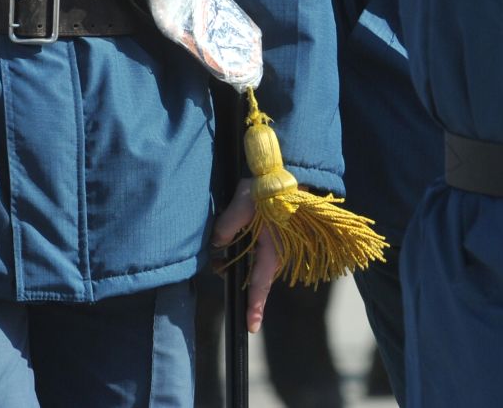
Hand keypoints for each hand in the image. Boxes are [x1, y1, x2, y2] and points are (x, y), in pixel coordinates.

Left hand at [209, 179, 280, 332]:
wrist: (286, 175)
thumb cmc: (267, 188)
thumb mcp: (243, 202)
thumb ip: (228, 224)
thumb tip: (217, 243)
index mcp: (272, 250)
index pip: (261, 285)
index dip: (255, 307)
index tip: (251, 327)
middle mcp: (275, 254)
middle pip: (254, 279)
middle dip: (235, 279)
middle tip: (216, 268)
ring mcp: (274, 247)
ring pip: (252, 266)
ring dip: (235, 265)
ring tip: (218, 258)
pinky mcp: (271, 238)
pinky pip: (255, 255)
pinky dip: (240, 255)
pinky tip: (226, 247)